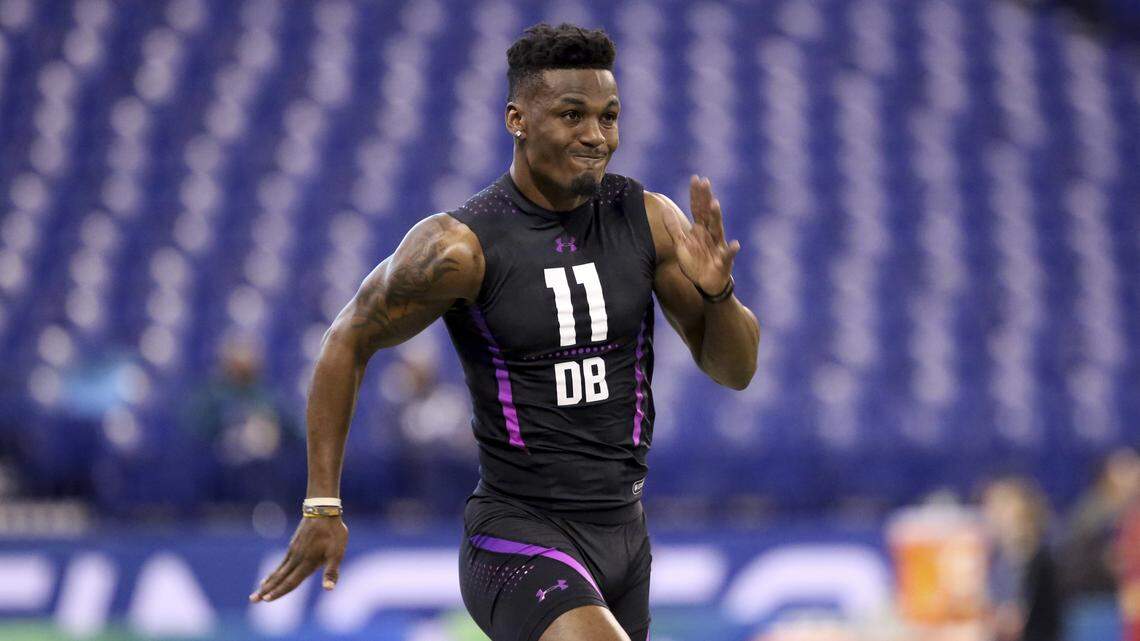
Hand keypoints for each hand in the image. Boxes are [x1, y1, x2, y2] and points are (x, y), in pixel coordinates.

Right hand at [249, 516, 347, 601]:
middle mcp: (297, 559)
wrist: (322, 510)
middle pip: (280, 578)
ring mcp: (293, 552)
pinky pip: (281, 563)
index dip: (279, 591)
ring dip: (267, 583)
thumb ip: (332, 571)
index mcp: (308, 562)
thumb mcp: (337, 552)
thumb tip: (328, 588)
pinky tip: (269, 576)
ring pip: (278, 571)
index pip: (291, 581)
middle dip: (266, 590)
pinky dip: (274, 572)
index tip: (266, 600)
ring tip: (257, 592)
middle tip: (252, 600)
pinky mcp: (293, 546)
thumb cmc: (333, 532)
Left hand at [661, 175, 740, 295]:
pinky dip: (732, 250)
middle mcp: (710, 234)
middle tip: (705, 182)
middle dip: (706, 198)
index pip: (698, 209)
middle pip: (708, 214)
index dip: (696, 195)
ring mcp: (718, 246)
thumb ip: (673, 228)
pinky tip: (735, 244)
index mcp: (700, 230)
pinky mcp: (724, 261)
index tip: (695, 178)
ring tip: (715, 204)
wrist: (708, 284)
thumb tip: (664, 210)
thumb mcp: (681, 244)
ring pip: (717, 229)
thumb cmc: (695, 263)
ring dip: (716, 217)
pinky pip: (728, 255)